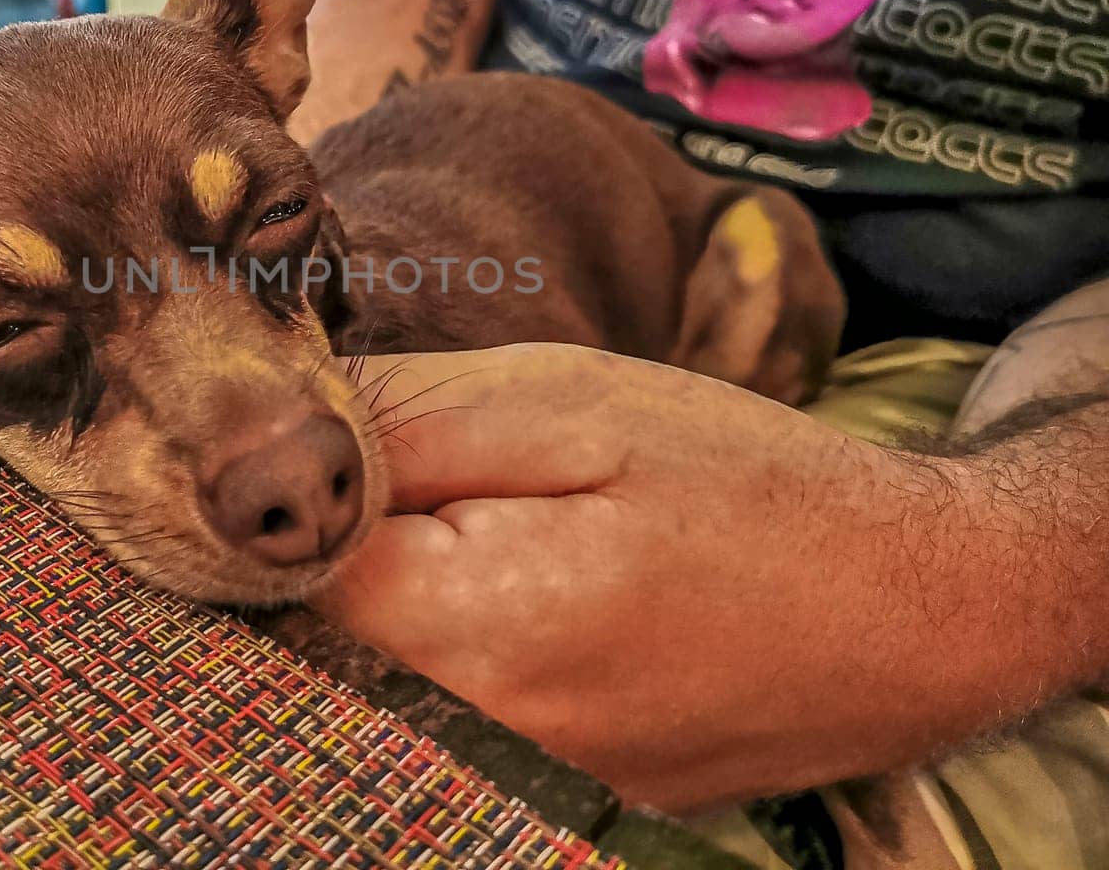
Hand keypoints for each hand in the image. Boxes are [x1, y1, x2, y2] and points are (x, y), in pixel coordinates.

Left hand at [313, 344, 1053, 811]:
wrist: (912, 615)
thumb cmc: (746, 490)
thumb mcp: (568, 403)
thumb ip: (404, 422)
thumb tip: (282, 437)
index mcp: (466, 636)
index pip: (281, 562)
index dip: (296, 485)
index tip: (341, 435)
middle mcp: (472, 740)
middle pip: (315, 629)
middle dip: (337, 539)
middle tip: (427, 474)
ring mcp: (512, 780)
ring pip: (373, 669)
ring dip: (390, 592)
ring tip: (495, 528)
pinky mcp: (547, 789)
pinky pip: (441, 708)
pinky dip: (446, 643)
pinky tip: (523, 590)